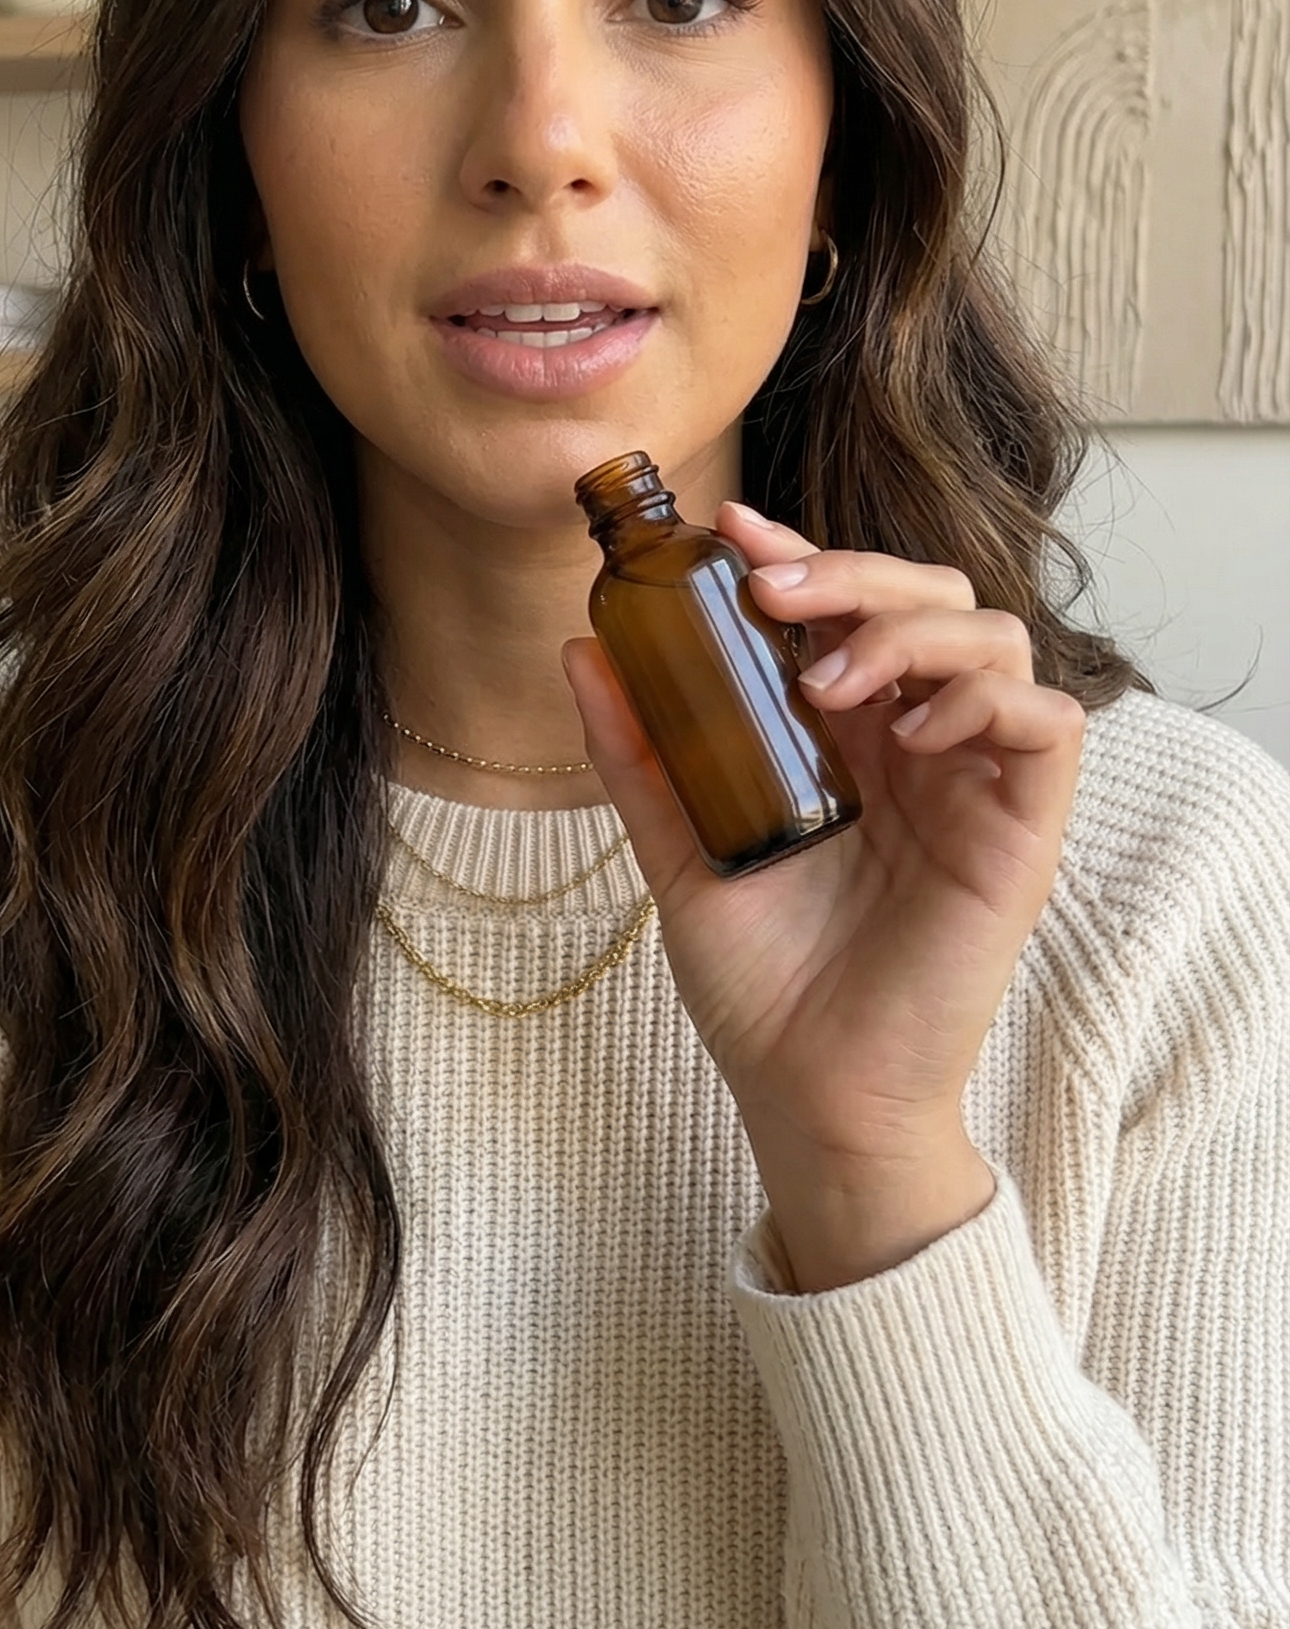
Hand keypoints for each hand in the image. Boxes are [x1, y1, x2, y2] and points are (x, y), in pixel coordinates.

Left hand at [562, 502, 1085, 1288]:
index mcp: (846, 735)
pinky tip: (913, 733)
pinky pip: (1048, 724)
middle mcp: (917, 742)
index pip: (847, 605)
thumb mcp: (678, 849)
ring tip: (828, 683)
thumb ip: (640, 754)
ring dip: (910, 630)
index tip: (730, 533)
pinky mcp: (1022, 832)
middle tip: (775, 594)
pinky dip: (987, 700)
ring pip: (994, 636)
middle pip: (929, 595)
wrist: (806, 1095)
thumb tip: (580, 649)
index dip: (803, 551)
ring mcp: (975, 782)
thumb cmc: (759, 984)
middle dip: (854, 570)